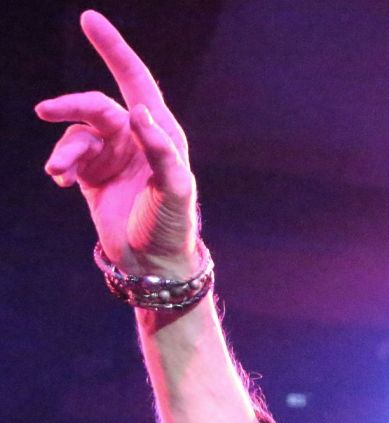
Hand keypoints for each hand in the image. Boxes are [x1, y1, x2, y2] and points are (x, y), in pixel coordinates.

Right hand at [35, 10, 198, 278]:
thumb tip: (139, 112)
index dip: (113, 50)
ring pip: (77, 134)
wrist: (154, 263)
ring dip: (64, 150)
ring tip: (57, 173)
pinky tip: (59, 179)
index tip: (89, 20)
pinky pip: (68, 155)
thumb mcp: (175, 190)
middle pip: (96, 107)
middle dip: (70, 106)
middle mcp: (136, 139)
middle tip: (43, 111)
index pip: (136, 81)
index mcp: (162, 134)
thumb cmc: (172, 226)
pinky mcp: (93, 174)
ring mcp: (113, 155)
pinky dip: (61, 163)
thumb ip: (161, 152)